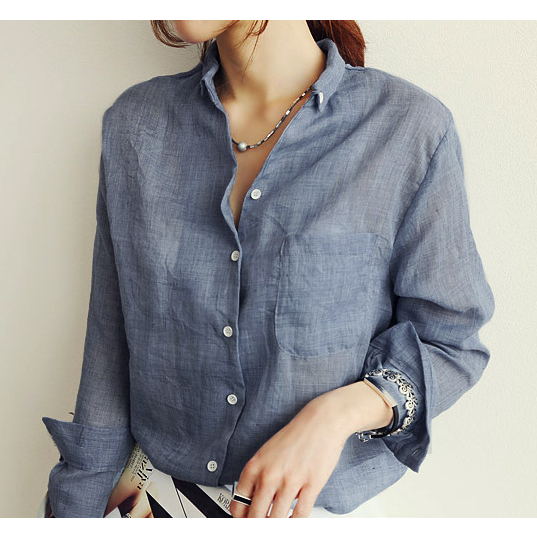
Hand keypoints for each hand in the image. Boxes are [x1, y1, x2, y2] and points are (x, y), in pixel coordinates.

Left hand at [230, 381, 392, 517]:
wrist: (321, 422)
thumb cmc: (295, 435)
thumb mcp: (267, 452)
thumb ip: (258, 476)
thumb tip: (253, 503)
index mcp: (255, 465)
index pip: (238, 503)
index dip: (239, 519)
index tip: (243, 523)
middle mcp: (270, 475)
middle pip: (256, 516)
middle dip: (256, 526)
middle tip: (259, 526)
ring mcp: (290, 481)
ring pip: (276, 519)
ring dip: (275, 526)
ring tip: (276, 524)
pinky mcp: (311, 486)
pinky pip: (300, 515)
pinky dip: (295, 524)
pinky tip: (293, 523)